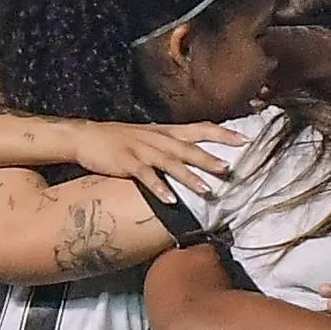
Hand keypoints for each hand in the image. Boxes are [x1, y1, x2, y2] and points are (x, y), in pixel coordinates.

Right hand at [65, 120, 241, 201]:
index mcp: (165, 132)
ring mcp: (142, 150)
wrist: (86, 136)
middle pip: (189, 148)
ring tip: (207, 191)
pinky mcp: (127, 163)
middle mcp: (157, 139)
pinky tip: (170, 201)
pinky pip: (146, 177)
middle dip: (210, 158)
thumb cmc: (119, 139)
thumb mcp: (149, 137)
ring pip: (170, 164)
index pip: (200, 129)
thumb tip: (195, 155)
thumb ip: (171, 145)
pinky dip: (159, 189)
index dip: (222, 133)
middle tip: (230, 168)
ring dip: (189, 178)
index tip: (244, 139)